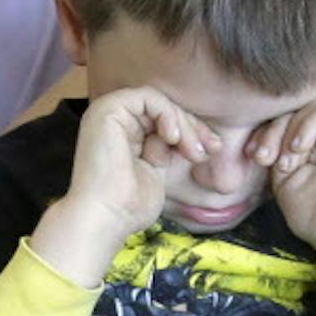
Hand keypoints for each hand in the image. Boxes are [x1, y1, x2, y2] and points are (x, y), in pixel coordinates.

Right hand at [36, 88, 212, 285]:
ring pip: (159, 103)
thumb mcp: (156, 172)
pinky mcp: (107, 109)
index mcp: (121, 134)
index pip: (162, 121)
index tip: (210, 152)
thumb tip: (192, 139)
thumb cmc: (128, 206)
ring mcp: (108, 112)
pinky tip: (173, 138)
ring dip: (183, 124)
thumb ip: (167, 151)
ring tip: (194, 152)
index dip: (190, 132)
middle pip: (162, 110)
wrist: (106, 218)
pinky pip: (148, 97)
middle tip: (210, 150)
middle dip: (192, 128)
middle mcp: (113, 121)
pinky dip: (167, 114)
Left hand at [256, 101, 315, 299]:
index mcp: (314, 146)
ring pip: (310, 108)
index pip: (286, 123)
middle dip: (273, 132)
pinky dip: (308, 125)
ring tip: (285, 162)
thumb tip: (264, 130)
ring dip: (289, 130)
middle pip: (296, 112)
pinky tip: (298, 148)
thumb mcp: (283, 179)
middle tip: (263, 158)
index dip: (265, 133)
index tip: (252, 155)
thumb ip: (276, 151)